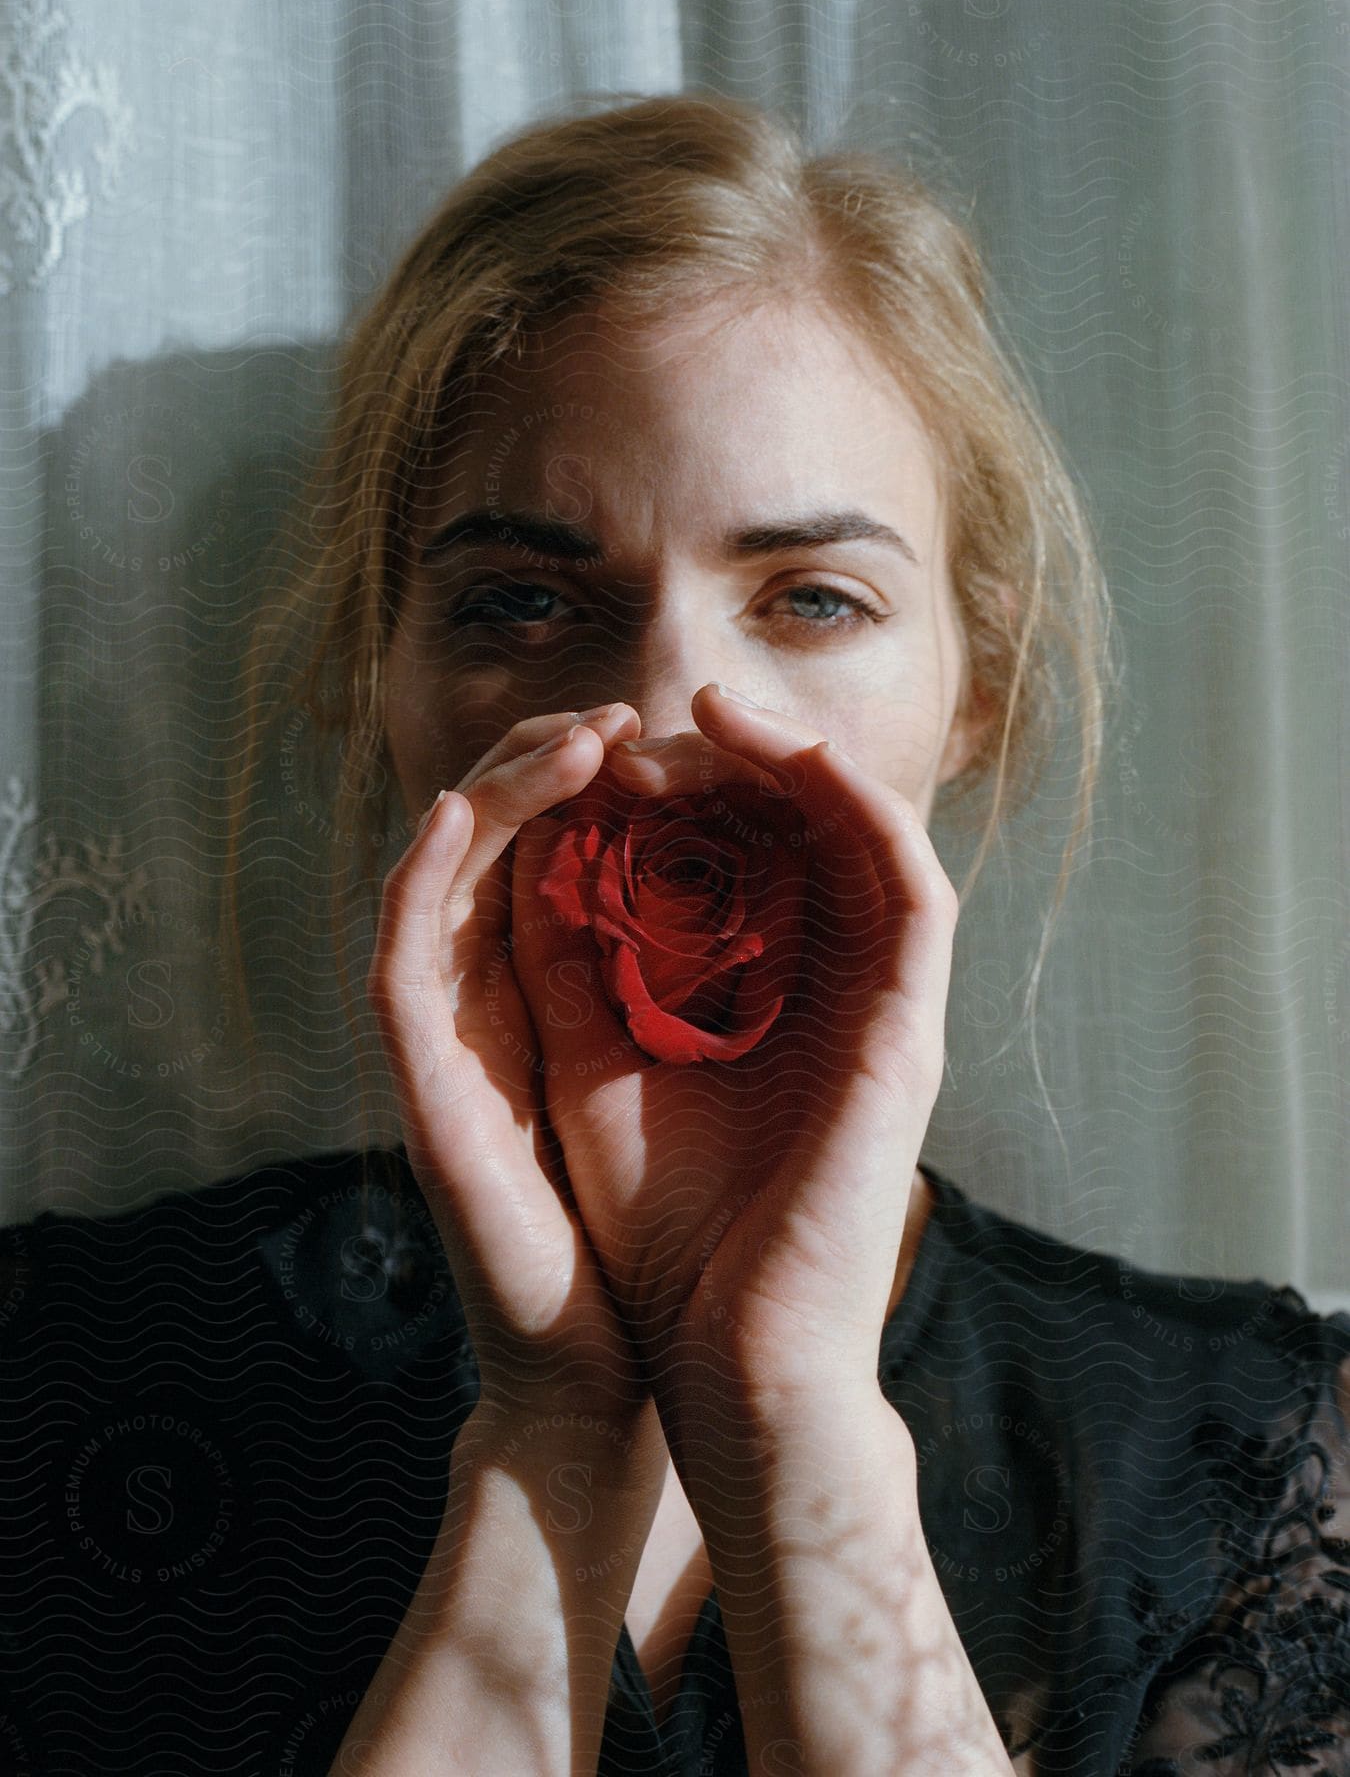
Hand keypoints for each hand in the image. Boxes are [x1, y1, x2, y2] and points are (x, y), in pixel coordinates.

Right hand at [366, 702, 664, 1443]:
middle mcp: (497, 1007)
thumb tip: (759, 881)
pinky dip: (418, 880)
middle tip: (624, 718)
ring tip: (572, 736)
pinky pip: (401, 962)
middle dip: (554, 765)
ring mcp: (455, 1047)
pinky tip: (450, 813)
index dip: (600, 780)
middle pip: (499, 845)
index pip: (558, 850)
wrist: (668, 1359)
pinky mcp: (431, 1093)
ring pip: (440, 878)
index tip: (679, 741)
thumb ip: (693, 978)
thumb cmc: (691, 1227)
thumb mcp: (706, 1069)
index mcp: (562, 997)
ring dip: (494, 795)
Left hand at [509, 684, 959, 1447]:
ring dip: (798, 762)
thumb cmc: (660, 1235)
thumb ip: (574, 965)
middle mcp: (835, 995)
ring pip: (868, 838)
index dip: (681, 791)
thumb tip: (536, 852)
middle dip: (729, 764)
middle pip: (807, 834)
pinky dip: (856, 809)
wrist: (718, 1360)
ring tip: (713, 716)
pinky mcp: (909, 1034)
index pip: (743, 858)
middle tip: (645, 733)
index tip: (599, 760)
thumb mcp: (590, 1063)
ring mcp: (882, 1012)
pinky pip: (909, 887)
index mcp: (767, 1003)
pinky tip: (782, 760)